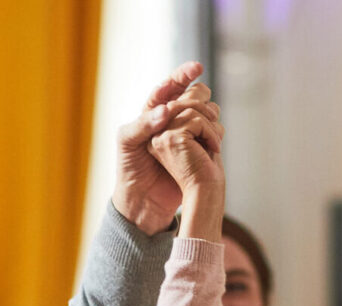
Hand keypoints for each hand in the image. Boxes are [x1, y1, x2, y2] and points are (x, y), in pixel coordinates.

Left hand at [113, 62, 220, 234]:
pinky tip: (211, 142)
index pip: (170, 86)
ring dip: (209, 114)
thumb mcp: (127, 142)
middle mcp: (172, 119)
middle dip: (198, 94)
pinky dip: (215, 132)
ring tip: (206, 126)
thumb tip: (167, 110)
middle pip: (193, 93)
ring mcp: (187, 133)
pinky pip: (212, 132)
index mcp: (152, 112)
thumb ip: (143, 124)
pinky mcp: (198, 148)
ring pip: (206, 111)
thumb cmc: (129, 169)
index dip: (184, 74)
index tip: (197, 68)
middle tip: (199, 103)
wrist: (143, 200)